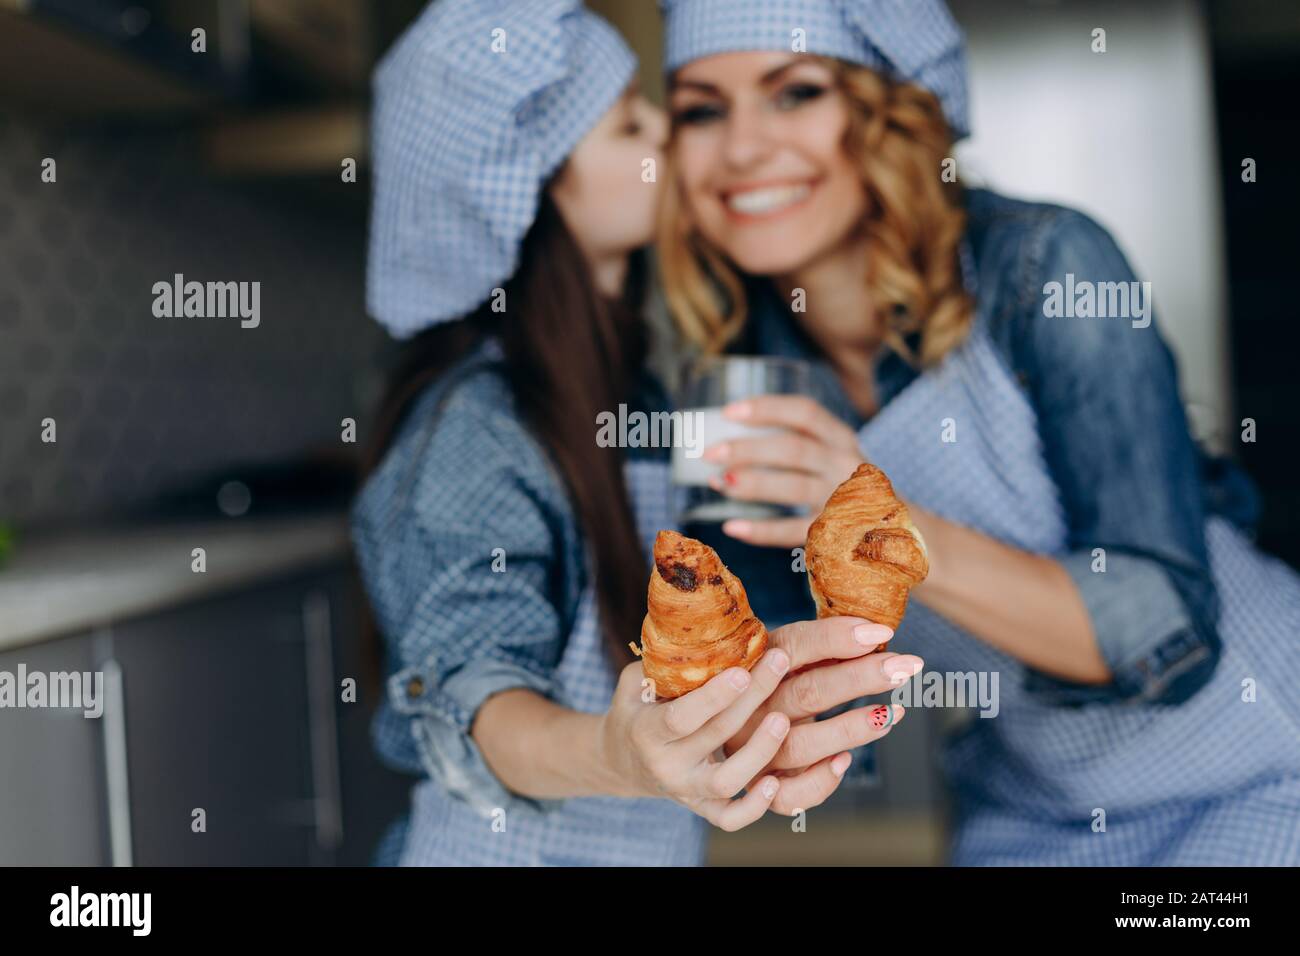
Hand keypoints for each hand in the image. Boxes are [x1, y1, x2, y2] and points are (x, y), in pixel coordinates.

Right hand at [598, 647, 794, 831]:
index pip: (681, 717)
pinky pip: (730, 819)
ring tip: (784, 719)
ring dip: (759, 752)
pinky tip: (776, 782)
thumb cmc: (637, 707)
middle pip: (715, 736)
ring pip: (726, 781)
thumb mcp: (635, 681)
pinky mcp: (703, 808)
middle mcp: (665, 766)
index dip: (713, 697)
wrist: (622, 760)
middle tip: (780, 663)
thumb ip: (663, 664)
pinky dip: (755, 808)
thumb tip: (704, 632)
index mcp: (646, 731)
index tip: (742, 670)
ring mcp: (685, 791)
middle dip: (751, 699)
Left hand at [703, 395, 864, 547]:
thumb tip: (726, 444)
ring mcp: (842, 499)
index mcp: (840, 437)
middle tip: (710, 453)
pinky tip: (731, 527)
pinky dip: (760, 531)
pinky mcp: (834, 532)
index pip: (805, 412)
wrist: (888, 526)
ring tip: (718, 482)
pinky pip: (794, 532)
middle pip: (794, 449)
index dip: (766, 408)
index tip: (728, 412)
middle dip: (748, 449)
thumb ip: (795, 445)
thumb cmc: (842, 483)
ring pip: (793, 488)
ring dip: (751, 484)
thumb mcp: (831, 455)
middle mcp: (844, 464)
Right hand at [723, 616, 923, 814]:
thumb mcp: (787, 652)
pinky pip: (788, 796)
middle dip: (861, 678)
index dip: (837, 638)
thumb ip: (822, 643)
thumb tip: (877, 633)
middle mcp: (747, 706)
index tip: (882, 634)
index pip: (794, 645)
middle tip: (906, 667)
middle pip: (806, 692)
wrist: (721, 721)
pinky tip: (844, 761)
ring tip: (892, 713)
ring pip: (801, 745)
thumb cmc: (772, 680)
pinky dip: (819, 782)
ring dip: (851, 730)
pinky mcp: (758, 783)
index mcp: (753, 664)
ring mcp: (750, 748)